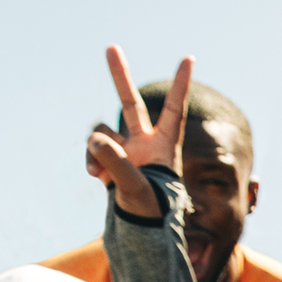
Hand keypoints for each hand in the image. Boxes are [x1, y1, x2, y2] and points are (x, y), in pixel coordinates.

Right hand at [86, 46, 192, 219]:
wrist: (141, 234)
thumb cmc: (150, 213)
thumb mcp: (135, 188)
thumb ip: (115, 162)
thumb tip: (95, 141)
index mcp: (164, 146)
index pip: (174, 109)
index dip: (180, 84)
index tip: (189, 58)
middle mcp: (145, 143)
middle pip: (131, 104)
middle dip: (120, 77)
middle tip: (111, 47)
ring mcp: (127, 152)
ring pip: (103, 134)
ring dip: (96, 150)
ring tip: (99, 174)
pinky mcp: (111, 162)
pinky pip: (93, 151)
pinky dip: (91, 160)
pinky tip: (95, 176)